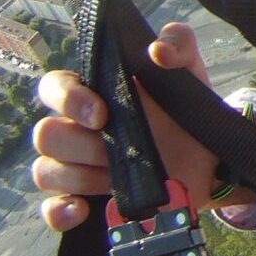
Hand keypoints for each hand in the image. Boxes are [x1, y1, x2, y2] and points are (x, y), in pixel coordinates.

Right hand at [31, 21, 223, 230]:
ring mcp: (78, 166)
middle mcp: (76, 128)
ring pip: (46, 171)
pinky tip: (82, 210)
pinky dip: (60, 212)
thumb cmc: (187, 106)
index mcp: (91, 92)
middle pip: (46, 135)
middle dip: (81, 145)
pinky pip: (52, 209)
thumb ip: (178, 43)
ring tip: (117, 178)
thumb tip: (157, 50)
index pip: (53, 87)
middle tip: (116, 149)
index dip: (68, 99)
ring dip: (80, 176)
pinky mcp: (84, 199)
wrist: (210, 155)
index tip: (102, 113)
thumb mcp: (189, 68)